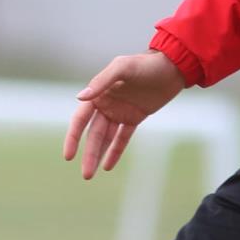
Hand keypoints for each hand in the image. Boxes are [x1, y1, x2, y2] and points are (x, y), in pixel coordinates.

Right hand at [63, 51, 186, 179]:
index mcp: (98, 93)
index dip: (73, 138)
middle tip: (86, 175)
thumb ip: (101, 82)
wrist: (171, 67)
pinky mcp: (134, 118)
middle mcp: (105, 104)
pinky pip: (122, 138)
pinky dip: (115, 151)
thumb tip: (80, 98)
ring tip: (91, 174)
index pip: (80, 119)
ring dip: (98, 155)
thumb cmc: (145, 64)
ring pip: (105, 138)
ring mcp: (119, 112)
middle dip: (88, 154)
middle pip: (93, 134)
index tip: (68, 156)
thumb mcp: (123, 68)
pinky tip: (107, 166)